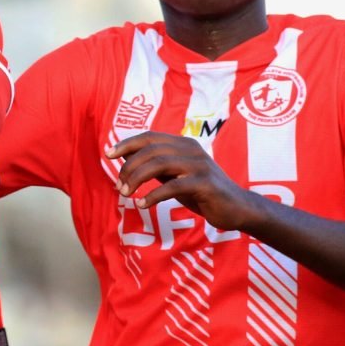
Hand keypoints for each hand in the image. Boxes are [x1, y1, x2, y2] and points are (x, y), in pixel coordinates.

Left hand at [107, 131, 258, 230]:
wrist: (236, 208)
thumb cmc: (202, 192)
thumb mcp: (174, 176)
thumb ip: (155, 166)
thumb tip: (125, 158)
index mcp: (183, 144)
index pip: (150, 137)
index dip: (127, 143)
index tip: (108, 154)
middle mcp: (191, 149)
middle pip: (151, 151)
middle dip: (129, 167)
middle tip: (119, 186)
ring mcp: (199, 165)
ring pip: (160, 164)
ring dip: (137, 179)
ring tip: (125, 194)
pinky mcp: (205, 184)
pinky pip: (173, 186)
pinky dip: (154, 195)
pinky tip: (142, 204)